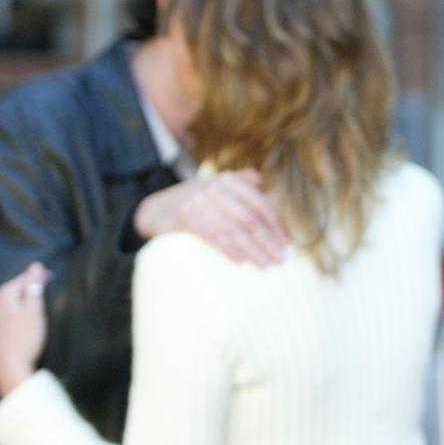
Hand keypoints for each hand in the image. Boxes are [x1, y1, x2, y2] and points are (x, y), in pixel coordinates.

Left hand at [0, 262, 50, 396]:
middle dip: (28, 287)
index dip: (39, 276)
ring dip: (19, 299)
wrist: (11, 366)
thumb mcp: (34, 309)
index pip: (24, 279)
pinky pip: (1, 314)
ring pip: (6, 302)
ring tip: (33, 302)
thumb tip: (35, 266)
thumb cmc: (26, 337)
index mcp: (4, 295)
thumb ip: (34, 285)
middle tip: (45, 287)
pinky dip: (11, 311)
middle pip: (14, 289)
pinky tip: (17, 317)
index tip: (52, 276)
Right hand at [133, 169, 289, 266]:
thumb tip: (270, 185)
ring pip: (235, 230)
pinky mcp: (186, 216)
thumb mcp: (220, 186)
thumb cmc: (198, 200)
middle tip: (280, 259)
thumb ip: (244, 183)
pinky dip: (229, 249)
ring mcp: (200, 201)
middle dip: (268, 241)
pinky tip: (241, 261)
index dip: (276, 224)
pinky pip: (214, 235)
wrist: (157, 208)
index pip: (261, 204)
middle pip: (250, 219)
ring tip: (265, 265)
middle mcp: (217, 187)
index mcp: (230, 179)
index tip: (286, 243)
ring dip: (253, 250)